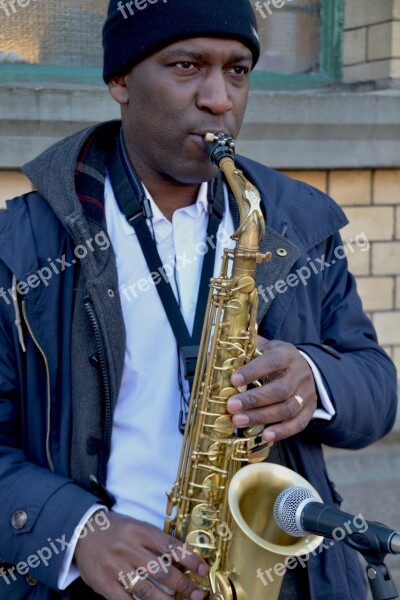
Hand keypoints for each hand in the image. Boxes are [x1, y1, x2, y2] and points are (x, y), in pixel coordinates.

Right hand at [74, 512, 207, 599]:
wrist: (83, 530)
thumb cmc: (118, 531)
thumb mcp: (138, 528)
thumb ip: (157, 543)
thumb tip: (183, 561)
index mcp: (141, 531)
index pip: (170, 545)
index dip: (189, 558)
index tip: (203, 569)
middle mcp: (129, 547)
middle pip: (161, 569)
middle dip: (182, 584)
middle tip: (197, 594)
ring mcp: (115, 566)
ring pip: (145, 588)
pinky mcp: (103, 582)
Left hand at [227, 336, 317, 442]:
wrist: (305, 368)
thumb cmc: (276, 359)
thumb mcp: (265, 348)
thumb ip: (248, 352)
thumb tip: (223, 358)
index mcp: (287, 355)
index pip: (271, 362)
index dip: (253, 371)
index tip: (234, 380)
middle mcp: (300, 374)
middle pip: (279, 390)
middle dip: (253, 400)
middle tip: (231, 406)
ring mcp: (307, 393)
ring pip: (287, 408)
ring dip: (262, 417)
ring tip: (239, 421)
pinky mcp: (309, 410)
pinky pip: (298, 424)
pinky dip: (282, 431)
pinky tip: (265, 435)